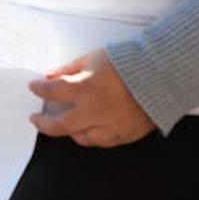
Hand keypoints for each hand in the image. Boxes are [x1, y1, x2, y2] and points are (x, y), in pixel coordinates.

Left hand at [27, 49, 154, 147]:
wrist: (163, 74)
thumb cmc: (130, 62)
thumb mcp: (93, 58)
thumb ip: (70, 69)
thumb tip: (52, 76)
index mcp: (85, 88)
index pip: (51, 91)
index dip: (39, 89)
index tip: (34, 87)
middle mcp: (94, 111)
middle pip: (59, 126)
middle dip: (43, 123)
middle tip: (36, 118)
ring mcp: (110, 126)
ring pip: (81, 138)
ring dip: (70, 130)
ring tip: (67, 122)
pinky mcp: (125, 134)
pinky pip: (103, 141)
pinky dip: (93, 135)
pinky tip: (90, 127)